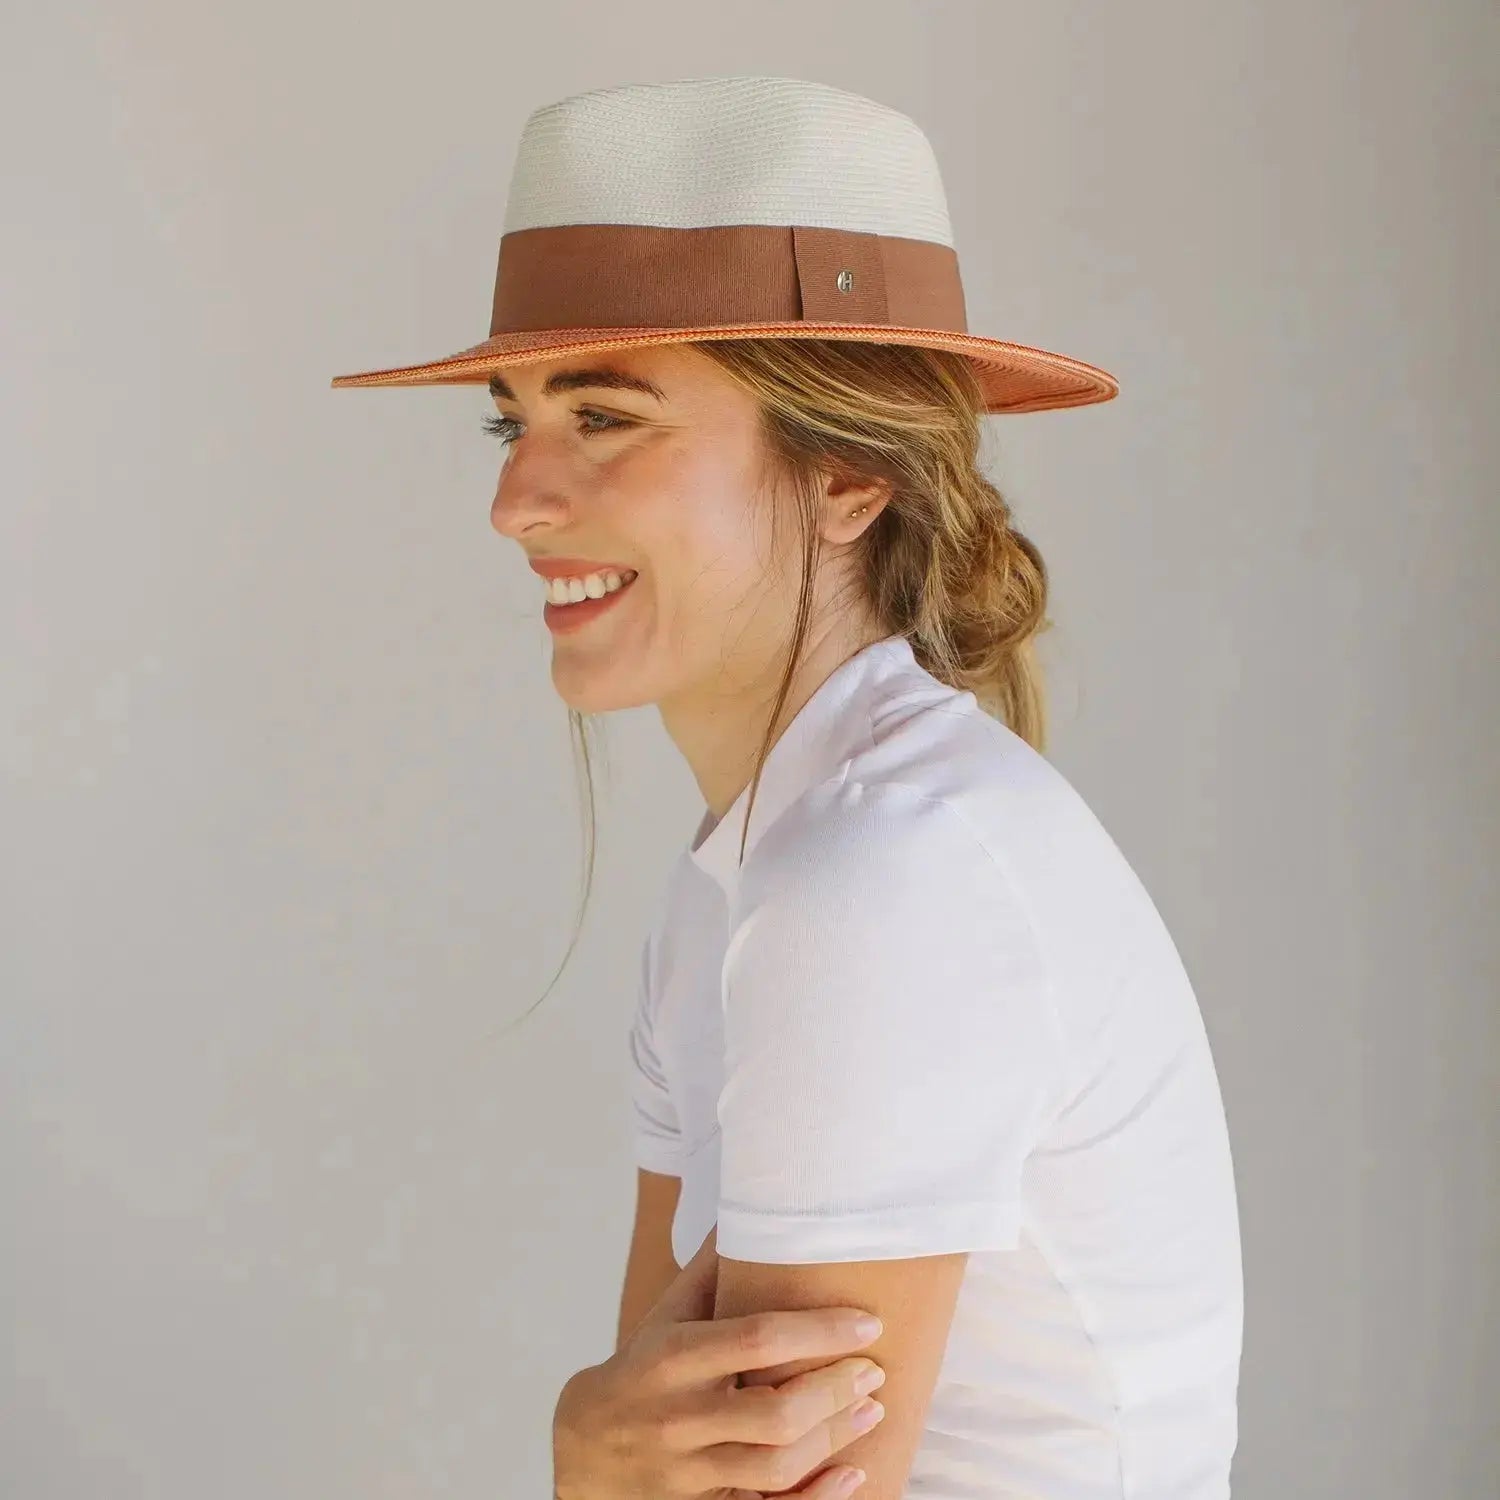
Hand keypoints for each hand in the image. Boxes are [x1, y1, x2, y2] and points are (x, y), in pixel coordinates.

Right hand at [553, 1226, 885, 1498]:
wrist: (582, 1451)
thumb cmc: (640, 1371)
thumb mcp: (665, 1317)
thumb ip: (710, 1270)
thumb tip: (749, 1203)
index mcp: (673, 1358)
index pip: (758, 1339)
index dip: (820, 1331)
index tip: (866, 1322)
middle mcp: (678, 1418)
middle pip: (776, 1413)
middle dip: (835, 1390)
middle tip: (874, 1370)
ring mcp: (687, 1473)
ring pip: (776, 1466)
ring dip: (835, 1439)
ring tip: (870, 1411)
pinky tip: (852, 1476)